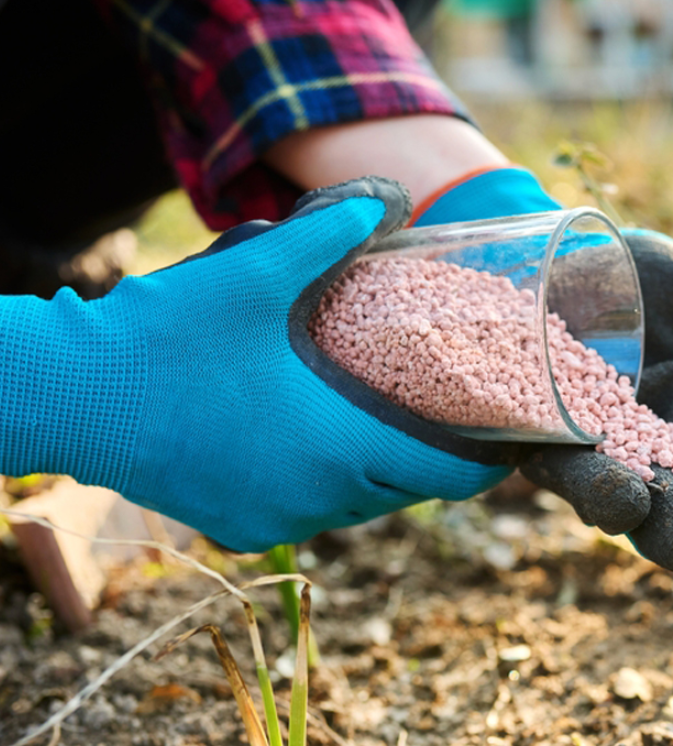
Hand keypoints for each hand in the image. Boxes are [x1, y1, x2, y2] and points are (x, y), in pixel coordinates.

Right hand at [0, 177, 521, 551]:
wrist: (68, 394)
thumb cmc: (165, 336)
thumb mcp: (254, 271)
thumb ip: (329, 233)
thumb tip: (389, 195)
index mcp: (339, 445)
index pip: (446, 476)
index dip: (487, 462)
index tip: (508, 440)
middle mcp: (318, 497)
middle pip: (408, 491)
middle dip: (435, 461)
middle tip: (450, 417)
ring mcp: (277, 519)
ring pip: (361, 505)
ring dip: (382, 472)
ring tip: (390, 423)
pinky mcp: (240, 526)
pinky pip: (313, 513)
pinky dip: (331, 484)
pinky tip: (322, 443)